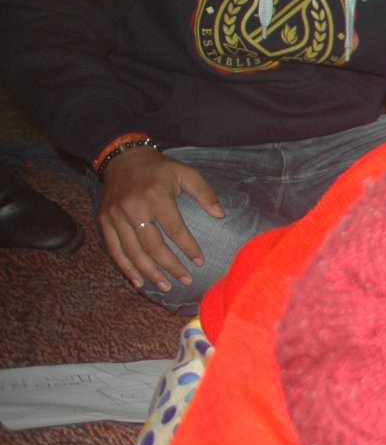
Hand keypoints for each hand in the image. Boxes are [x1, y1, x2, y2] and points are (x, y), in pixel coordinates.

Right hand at [97, 146, 222, 293]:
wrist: (122, 158)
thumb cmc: (159, 169)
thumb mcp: (186, 172)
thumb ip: (204, 193)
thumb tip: (221, 215)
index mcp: (155, 195)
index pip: (174, 228)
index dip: (187, 247)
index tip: (200, 262)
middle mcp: (133, 206)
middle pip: (152, 244)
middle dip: (170, 265)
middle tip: (185, 280)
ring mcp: (115, 215)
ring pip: (132, 251)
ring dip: (149, 272)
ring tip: (165, 286)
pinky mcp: (104, 220)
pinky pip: (113, 248)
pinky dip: (125, 267)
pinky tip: (138, 281)